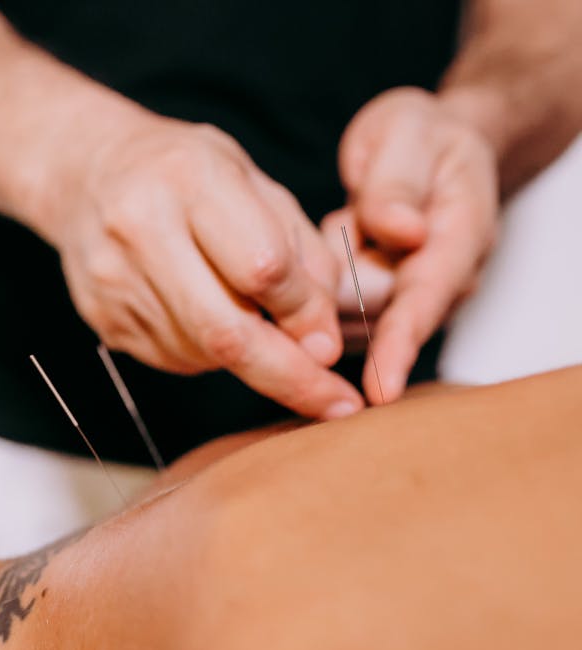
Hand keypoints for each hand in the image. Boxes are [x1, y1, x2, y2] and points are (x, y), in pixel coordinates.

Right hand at [38, 113, 363, 420]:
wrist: (86, 174)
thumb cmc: (186, 173)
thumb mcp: (254, 182)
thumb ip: (300, 251)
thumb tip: (321, 339)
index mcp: (189, 177)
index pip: (263, 267)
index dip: (306, 312)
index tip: (330, 342)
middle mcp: (141, 228)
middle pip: (226, 330)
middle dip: (289, 375)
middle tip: (335, 403)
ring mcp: (114, 279)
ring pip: (203, 352)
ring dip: (249, 359)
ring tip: (259, 328)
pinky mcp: (102, 317)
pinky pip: (175, 358)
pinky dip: (210, 354)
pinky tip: (209, 317)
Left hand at [335, 87, 498, 403]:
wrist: (425, 146)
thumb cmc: (418, 138)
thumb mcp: (407, 133)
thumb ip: (397, 182)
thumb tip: (401, 230)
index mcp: (460, 237)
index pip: (427, 301)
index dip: (401, 345)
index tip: (380, 388)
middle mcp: (440, 280)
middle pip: (378, 319)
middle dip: (341, 295)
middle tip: (339, 228)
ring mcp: (409, 297)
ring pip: (348, 319)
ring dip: (326, 287)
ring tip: (343, 226)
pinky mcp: (377, 305)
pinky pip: (331, 312)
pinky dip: (316, 289)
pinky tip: (326, 249)